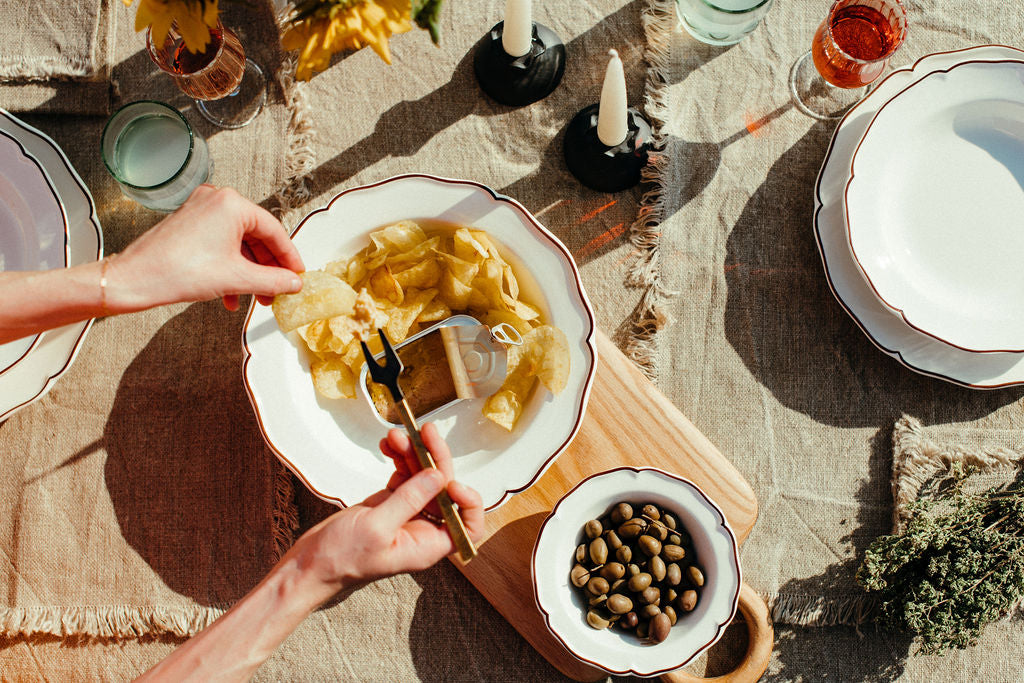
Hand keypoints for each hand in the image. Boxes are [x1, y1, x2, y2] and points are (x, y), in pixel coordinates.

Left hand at [107, 185, 304, 312]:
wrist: (135, 280)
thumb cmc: (176, 271)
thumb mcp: (237, 278)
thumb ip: (273, 280)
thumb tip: (293, 283)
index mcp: (231, 204)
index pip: (274, 230)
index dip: (289, 257)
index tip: (298, 274)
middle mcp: (217, 200)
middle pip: (257, 237)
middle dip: (268, 268)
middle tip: (279, 289)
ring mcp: (201, 210)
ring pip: (239, 243)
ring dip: (250, 272)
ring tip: (257, 297)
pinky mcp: (190, 224)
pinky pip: (221, 244)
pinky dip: (231, 267)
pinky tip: (232, 293)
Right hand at [286, 423, 483, 596]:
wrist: (310, 564)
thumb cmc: (341, 559)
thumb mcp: (376, 527)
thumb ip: (409, 500)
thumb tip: (438, 475)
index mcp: (429, 544)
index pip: (468, 525)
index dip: (469, 502)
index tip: (451, 482)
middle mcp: (424, 528)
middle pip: (444, 489)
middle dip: (435, 459)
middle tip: (424, 433)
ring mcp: (407, 513)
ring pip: (423, 476)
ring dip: (413, 452)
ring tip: (395, 435)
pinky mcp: (390, 502)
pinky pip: (404, 474)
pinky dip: (399, 457)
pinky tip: (388, 444)